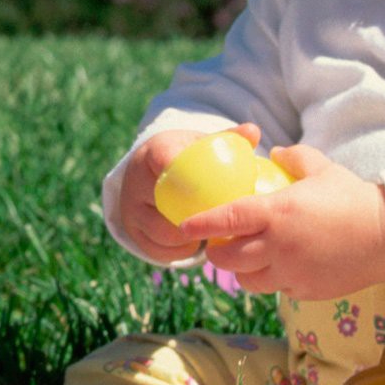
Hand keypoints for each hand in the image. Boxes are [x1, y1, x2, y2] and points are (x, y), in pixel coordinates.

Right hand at [116, 122, 264, 262]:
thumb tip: (253, 132)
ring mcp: (130, 209)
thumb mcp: (202, 145)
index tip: (210, 189)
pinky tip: (197, 244)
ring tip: (213, 234)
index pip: (165, 160)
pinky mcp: (132, 233)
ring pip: (164, 234)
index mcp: (154, 152)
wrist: (150, 173)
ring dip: (192, 238)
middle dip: (199, 216)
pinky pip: (159, 251)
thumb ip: (229, 140)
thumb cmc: (186, 158)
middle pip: (167, 205)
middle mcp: (135, 181)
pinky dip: (181, 252)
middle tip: (224, 221)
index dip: (186, 176)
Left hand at [179, 146, 384, 299]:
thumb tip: (273, 154)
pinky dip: (272, 279)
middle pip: (228, 258)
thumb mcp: (323, 169)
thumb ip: (294, 158)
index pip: (227, 220)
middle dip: (217, 252)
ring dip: (243, 270)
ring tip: (249, 257)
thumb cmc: (355, 199)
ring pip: (248, 280)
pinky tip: (281, 266)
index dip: (202, 223)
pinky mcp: (305, 291)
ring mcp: (291, 273)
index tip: (185, 224)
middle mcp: (279, 247)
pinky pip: (276, 289)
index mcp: (277, 213)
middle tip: (218, 242)